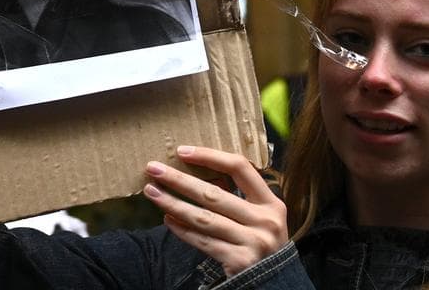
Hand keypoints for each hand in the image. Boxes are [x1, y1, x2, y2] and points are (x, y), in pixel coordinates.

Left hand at [144, 145, 287, 276]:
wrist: (276, 284)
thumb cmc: (262, 244)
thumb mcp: (263, 218)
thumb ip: (242, 199)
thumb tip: (198, 176)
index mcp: (271, 203)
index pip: (240, 168)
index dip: (210, 156)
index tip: (183, 151)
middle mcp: (265, 220)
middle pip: (214, 193)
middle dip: (180, 180)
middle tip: (154, 169)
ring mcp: (253, 242)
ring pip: (204, 218)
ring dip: (174, 204)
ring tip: (152, 192)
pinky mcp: (240, 262)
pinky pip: (203, 241)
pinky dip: (183, 230)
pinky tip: (167, 219)